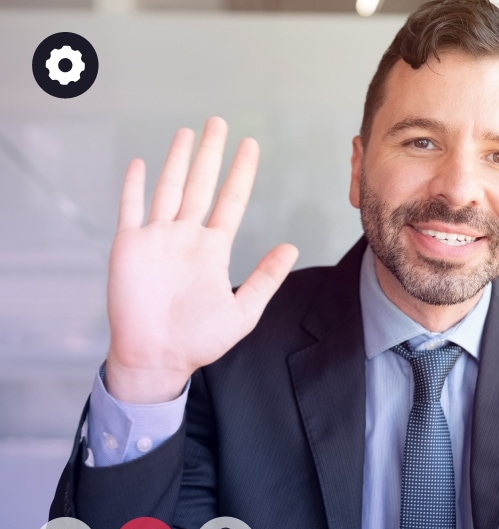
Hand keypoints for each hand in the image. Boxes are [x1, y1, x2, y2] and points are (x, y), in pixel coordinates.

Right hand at [106, 117, 297, 402]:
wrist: (157, 358)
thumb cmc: (198, 341)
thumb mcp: (242, 312)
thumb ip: (265, 278)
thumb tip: (291, 248)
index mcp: (213, 249)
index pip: (231, 201)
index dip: (241, 173)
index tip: (250, 145)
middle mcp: (186, 237)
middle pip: (200, 185)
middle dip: (210, 153)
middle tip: (218, 123)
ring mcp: (157, 239)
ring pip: (169, 188)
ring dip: (177, 160)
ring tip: (188, 132)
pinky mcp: (129, 247)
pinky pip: (130, 209)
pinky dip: (133, 186)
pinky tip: (139, 163)